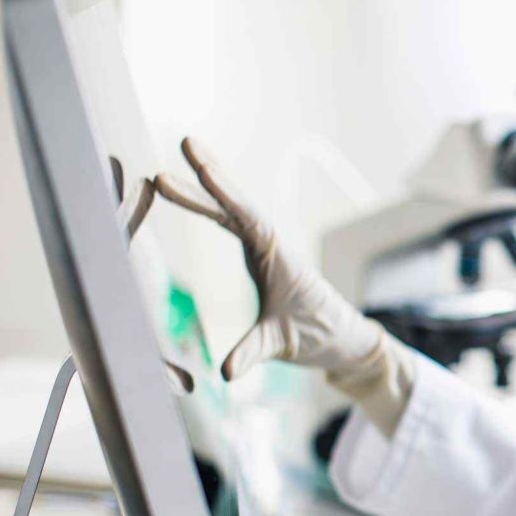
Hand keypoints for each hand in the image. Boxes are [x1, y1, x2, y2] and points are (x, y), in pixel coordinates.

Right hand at [154, 137, 381, 381]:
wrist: (341, 339)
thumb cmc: (318, 336)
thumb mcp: (283, 345)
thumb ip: (253, 353)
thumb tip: (224, 371)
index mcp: (279, 257)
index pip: (248, 218)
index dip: (226, 192)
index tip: (203, 168)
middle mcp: (272, 246)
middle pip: (235, 205)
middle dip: (210, 176)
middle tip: (184, 143)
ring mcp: (265, 249)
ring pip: (231, 212)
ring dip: (205, 189)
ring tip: (173, 166)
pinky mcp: (259, 257)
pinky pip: (232, 225)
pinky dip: (212, 208)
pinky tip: (192, 195)